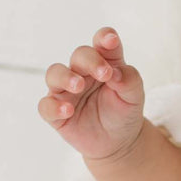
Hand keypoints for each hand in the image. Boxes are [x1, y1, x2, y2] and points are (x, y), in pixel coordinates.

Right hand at [39, 27, 146, 162]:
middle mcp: (81, 72)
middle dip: (90, 60)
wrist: (119, 142)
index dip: (104, 38)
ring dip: (66, 77)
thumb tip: (115, 72)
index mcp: (104, 63)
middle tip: (104, 73)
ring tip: (78, 85)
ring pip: (55, 74)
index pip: (102, 44)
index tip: (111, 40)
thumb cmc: (124, 112)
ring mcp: (66, 91)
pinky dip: (54, 106)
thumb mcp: (134, 96)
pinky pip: (46, 106)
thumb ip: (130, 80)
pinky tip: (68, 110)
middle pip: (79, 56)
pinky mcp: (56, 112)